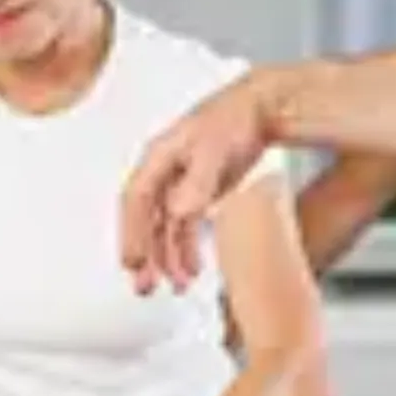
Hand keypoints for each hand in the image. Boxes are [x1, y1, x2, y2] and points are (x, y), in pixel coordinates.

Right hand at [121, 76, 269, 294]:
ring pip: (165, 227)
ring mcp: (181, 182)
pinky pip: (184, 226)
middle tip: (145, 286)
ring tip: (175, 286)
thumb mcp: (215, 149)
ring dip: (168, 258)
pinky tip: (192, 268)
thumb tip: (179, 210)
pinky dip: (186, 248)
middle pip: (145, 219)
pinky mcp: (199, 191)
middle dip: (145, 254)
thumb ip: (197, 181)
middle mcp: (165, 171)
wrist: (264, 109)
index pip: (135, 201)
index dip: (131, 233)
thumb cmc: (236, 119)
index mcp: (159, 157)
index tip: (132, 261)